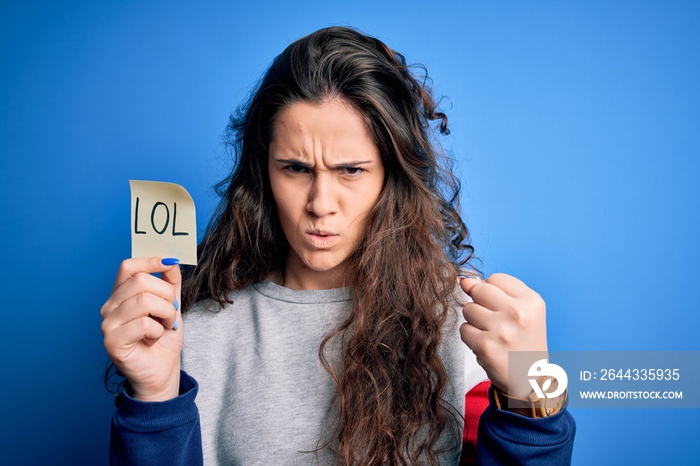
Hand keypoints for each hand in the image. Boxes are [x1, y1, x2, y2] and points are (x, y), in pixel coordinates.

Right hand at [101, 257, 182, 400]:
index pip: (128, 266)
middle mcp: (110, 307)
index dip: (150, 261)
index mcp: (121, 295)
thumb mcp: (171, 306)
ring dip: (166, 313)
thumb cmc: (163, 339)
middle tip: (172, 313)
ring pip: (144, 301)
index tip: (171, 262)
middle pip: (141, 281)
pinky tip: (153, 339)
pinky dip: (157, 331)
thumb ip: (170, 283)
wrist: (162, 371)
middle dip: (167, 295)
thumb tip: (172, 261)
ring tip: (166, 326)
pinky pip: (143, 323)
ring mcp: (108, 324)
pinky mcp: (112, 342)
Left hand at [459, 273, 547, 398]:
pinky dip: (471, 337)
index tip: (503, 307)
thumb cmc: (523, 341)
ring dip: (474, 321)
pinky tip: (486, 344)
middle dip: (480, 303)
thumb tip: (463, 280)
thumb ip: (495, 291)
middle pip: (478, 290)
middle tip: (494, 320)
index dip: (493, 292)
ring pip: (468, 309)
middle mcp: (518, 313)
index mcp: (531, 301)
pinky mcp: (485, 346)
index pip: (495, 278)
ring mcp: (501, 330)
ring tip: (492, 333)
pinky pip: (463, 329)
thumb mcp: (522, 311)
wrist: (531, 379)